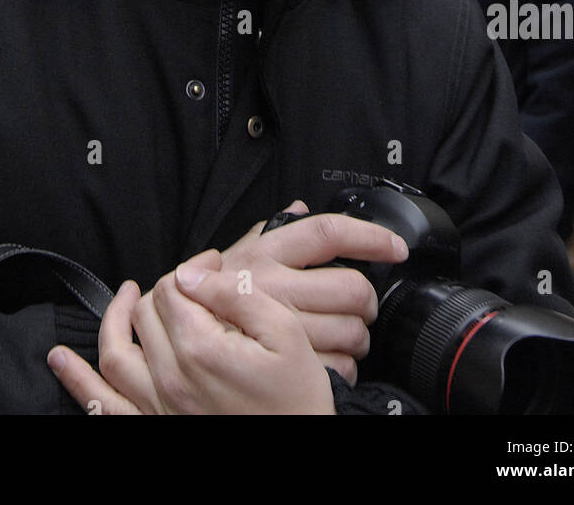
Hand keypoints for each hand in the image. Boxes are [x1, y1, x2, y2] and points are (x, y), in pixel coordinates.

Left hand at [48, 249, 336, 414]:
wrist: (304, 450)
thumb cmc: (299, 396)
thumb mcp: (285, 333)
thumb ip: (236, 294)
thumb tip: (192, 272)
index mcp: (200, 350)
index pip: (173, 287)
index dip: (194, 266)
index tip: (216, 266)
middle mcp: (170, 380)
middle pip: (145, 313)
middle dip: (164, 289)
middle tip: (192, 286)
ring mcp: (157, 408)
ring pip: (114, 353)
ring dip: (112, 320)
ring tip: (124, 298)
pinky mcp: (154, 427)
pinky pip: (103, 406)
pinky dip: (77, 382)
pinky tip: (60, 361)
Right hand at [215, 199, 407, 383]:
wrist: (178, 339)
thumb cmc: (211, 296)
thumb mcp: (237, 254)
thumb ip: (271, 230)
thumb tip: (302, 206)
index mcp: (267, 252)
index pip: (327, 232)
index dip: (369, 237)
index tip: (395, 246)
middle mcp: (274, 285)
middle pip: (352, 287)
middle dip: (368, 300)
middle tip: (362, 306)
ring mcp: (280, 327)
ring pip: (351, 331)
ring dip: (359, 337)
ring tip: (347, 336)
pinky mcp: (284, 365)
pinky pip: (339, 367)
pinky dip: (345, 368)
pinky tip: (332, 360)